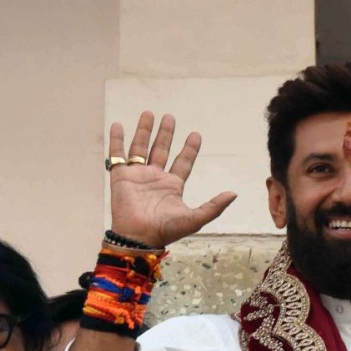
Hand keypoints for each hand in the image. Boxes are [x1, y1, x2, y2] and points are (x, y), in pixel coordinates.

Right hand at [108, 111, 236, 247]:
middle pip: (161, 150)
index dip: (189, 149)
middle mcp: (155, 178)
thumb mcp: (195, 218)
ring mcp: (137, 176)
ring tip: (149, 113)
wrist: (139, 237)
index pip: (183, 162)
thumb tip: (234, 194)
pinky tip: (118, 125)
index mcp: (172, 186)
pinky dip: (117, 140)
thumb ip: (214, 206)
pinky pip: (117, 154)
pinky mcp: (121, 177)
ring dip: (144, 131)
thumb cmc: (166, 230)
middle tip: (170, 117)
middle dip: (166, 134)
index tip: (196, 134)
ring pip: (141, 148)